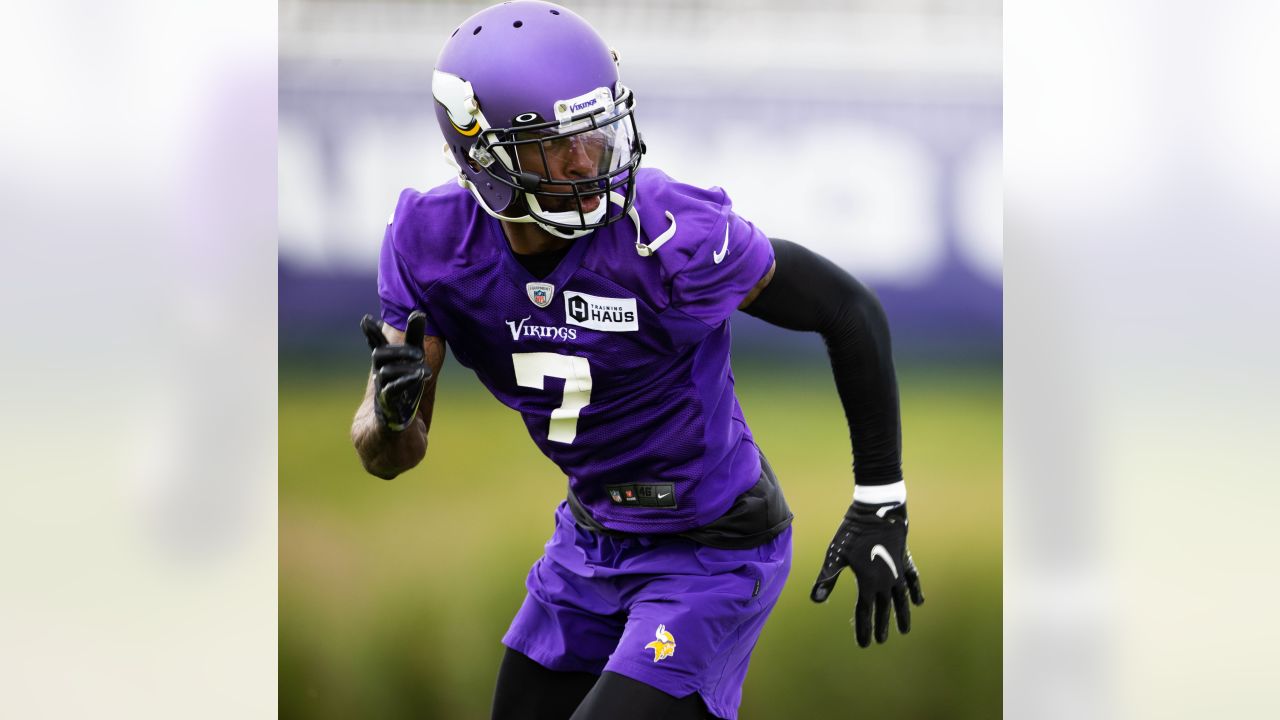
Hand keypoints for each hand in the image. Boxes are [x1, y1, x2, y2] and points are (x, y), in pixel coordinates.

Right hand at [360, 311, 431, 431]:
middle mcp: (381, 378)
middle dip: (398, 350)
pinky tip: (418, 378)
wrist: (390, 439)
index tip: (366, 319)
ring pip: (387, 372)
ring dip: (407, 369)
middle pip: (380, 356)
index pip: (377, 346)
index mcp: (386, 367)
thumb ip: (414, 344)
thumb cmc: (403, 400)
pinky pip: (391, 392)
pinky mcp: (387, 409)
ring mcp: (382, 393)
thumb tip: (418, 314)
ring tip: (426, 372)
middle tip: (419, 352)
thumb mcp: (411, 370)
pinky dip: (404, 383)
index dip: (372, 333)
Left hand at [810, 501, 924, 646]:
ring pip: (901, 599)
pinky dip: (915, 591)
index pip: (864, 612)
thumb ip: (827, 579)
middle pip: (883, 609)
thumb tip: (816, 600)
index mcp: (867, 584)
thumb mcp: (836, 555)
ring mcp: (897, 572)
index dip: (863, 629)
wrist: (878, 512)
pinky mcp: (904, 560)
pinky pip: (912, 580)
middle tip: (880, 641)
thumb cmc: (853, 533)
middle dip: (881, 626)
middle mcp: (885, 582)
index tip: (864, 645)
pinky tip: (919, 601)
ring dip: (901, 614)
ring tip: (904, 630)